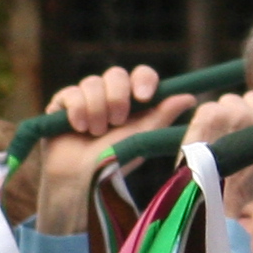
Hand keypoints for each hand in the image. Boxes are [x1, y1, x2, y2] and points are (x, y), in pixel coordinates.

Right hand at [30, 67, 197, 234]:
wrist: (82, 178)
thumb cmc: (116, 160)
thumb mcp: (143, 136)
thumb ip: (163, 115)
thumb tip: (189, 97)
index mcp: (132, 101)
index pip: (141, 75)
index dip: (143, 80)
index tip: (144, 97)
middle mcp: (110, 95)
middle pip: (116, 74)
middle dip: (118, 97)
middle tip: (117, 122)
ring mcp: (85, 97)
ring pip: (92, 82)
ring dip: (97, 109)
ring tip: (96, 132)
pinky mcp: (62, 103)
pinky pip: (71, 93)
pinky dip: (78, 111)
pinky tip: (79, 128)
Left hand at [201, 88, 252, 219]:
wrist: (215, 198)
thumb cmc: (250, 187)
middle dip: (247, 111)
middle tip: (239, 135)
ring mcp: (237, 114)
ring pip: (230, 101)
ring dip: (225, 114)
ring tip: (221, 140)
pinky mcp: (213, 115)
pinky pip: (210, 106)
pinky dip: (205, 120)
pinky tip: (206, 139)